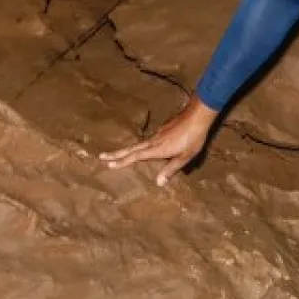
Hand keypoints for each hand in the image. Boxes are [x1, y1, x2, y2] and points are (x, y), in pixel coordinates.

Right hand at [99, 96, 218, 186]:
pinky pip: (147, 140)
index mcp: (157, 149)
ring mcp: (157, 134)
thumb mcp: (185, 156)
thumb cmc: (193, 138)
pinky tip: (141, 147)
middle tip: (101, 156)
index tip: (108, 165)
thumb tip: (158, 183)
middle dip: (116, 153)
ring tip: (117, 154)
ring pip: (138, 143)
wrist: (198, 115)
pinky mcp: (163, 130)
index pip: (136, 156)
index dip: (123, 161)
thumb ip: (171, 169)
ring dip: (126, 149)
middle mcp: (153, 141)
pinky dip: (138, 145)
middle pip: (132, 148)